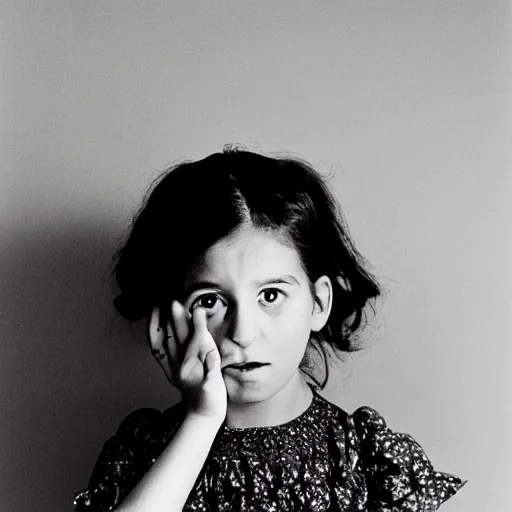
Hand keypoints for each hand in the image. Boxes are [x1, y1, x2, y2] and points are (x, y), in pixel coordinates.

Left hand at [148, 301, 226, 421]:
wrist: (202, 416)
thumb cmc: (212, 402)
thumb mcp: (215, 387)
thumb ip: (212, 369)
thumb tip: (210, 354)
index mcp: (193, 366)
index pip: (196, 339)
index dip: (198, 323)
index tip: (199, 309)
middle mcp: (180, 364)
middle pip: (178, 336)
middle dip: (177, 318)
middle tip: (174, 301)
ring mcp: (174, 366)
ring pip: (165, 340)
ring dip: (162, 324)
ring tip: (158, 307)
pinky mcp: (170, 370)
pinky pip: (158, 351)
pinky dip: (155, 336)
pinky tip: (155, 326)